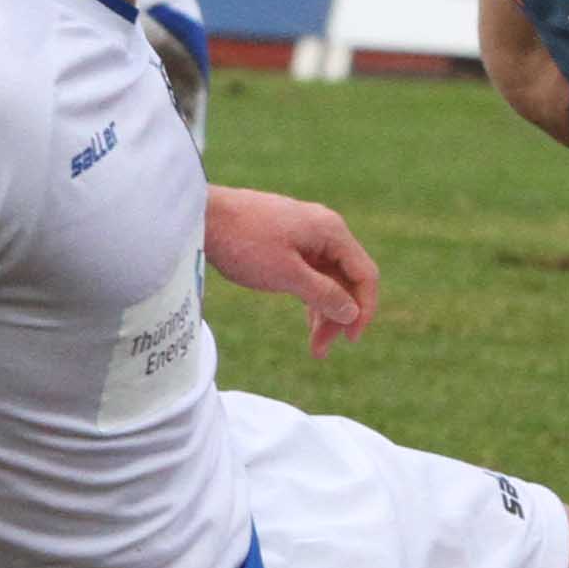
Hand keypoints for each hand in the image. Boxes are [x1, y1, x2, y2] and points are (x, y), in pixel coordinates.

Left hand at [203, 186, 379, 359]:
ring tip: (314, 347)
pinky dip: (311, 298)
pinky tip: (308, 321)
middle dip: (339, 316)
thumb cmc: (245, 243)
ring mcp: (306, 235)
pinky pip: (311, 274)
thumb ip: (323, 294)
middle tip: (321, 351)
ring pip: (329, 279)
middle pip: (347, 279)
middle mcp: (324, 230)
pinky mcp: (288, 242)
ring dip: (325, 312)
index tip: (351, 340)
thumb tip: (352, 312)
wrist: (203, 216)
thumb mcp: (287, 274)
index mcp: (331, 232)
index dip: (364, 309)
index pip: (365, 274)